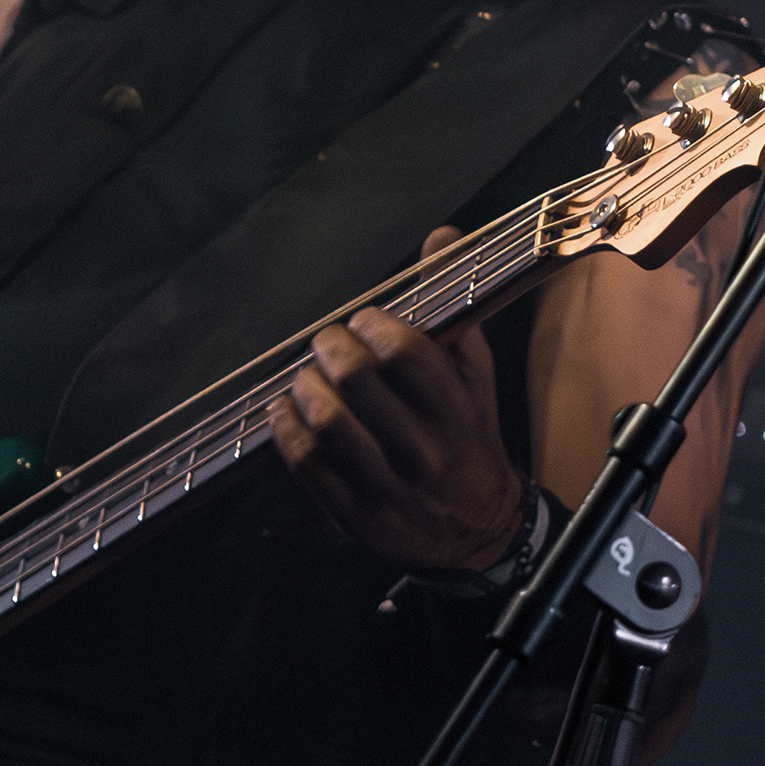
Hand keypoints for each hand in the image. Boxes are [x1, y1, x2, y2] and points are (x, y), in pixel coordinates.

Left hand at [270, 228, 529, 572]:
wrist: (479, 529)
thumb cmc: (470, 439)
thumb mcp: (475, 374)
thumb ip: (454, 306)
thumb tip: (441, 236)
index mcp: (456, 409)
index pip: (403, 352)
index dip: (372, 325)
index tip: (364, 322)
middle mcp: (423, 448)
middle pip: (357, 380)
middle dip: (331, 348)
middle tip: (327, 342)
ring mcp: (387, 485)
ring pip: (326, 421)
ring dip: (305, 386)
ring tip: (308, 376)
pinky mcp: (355, 514)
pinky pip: (306, 463)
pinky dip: (285, 428)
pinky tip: (287, 410)